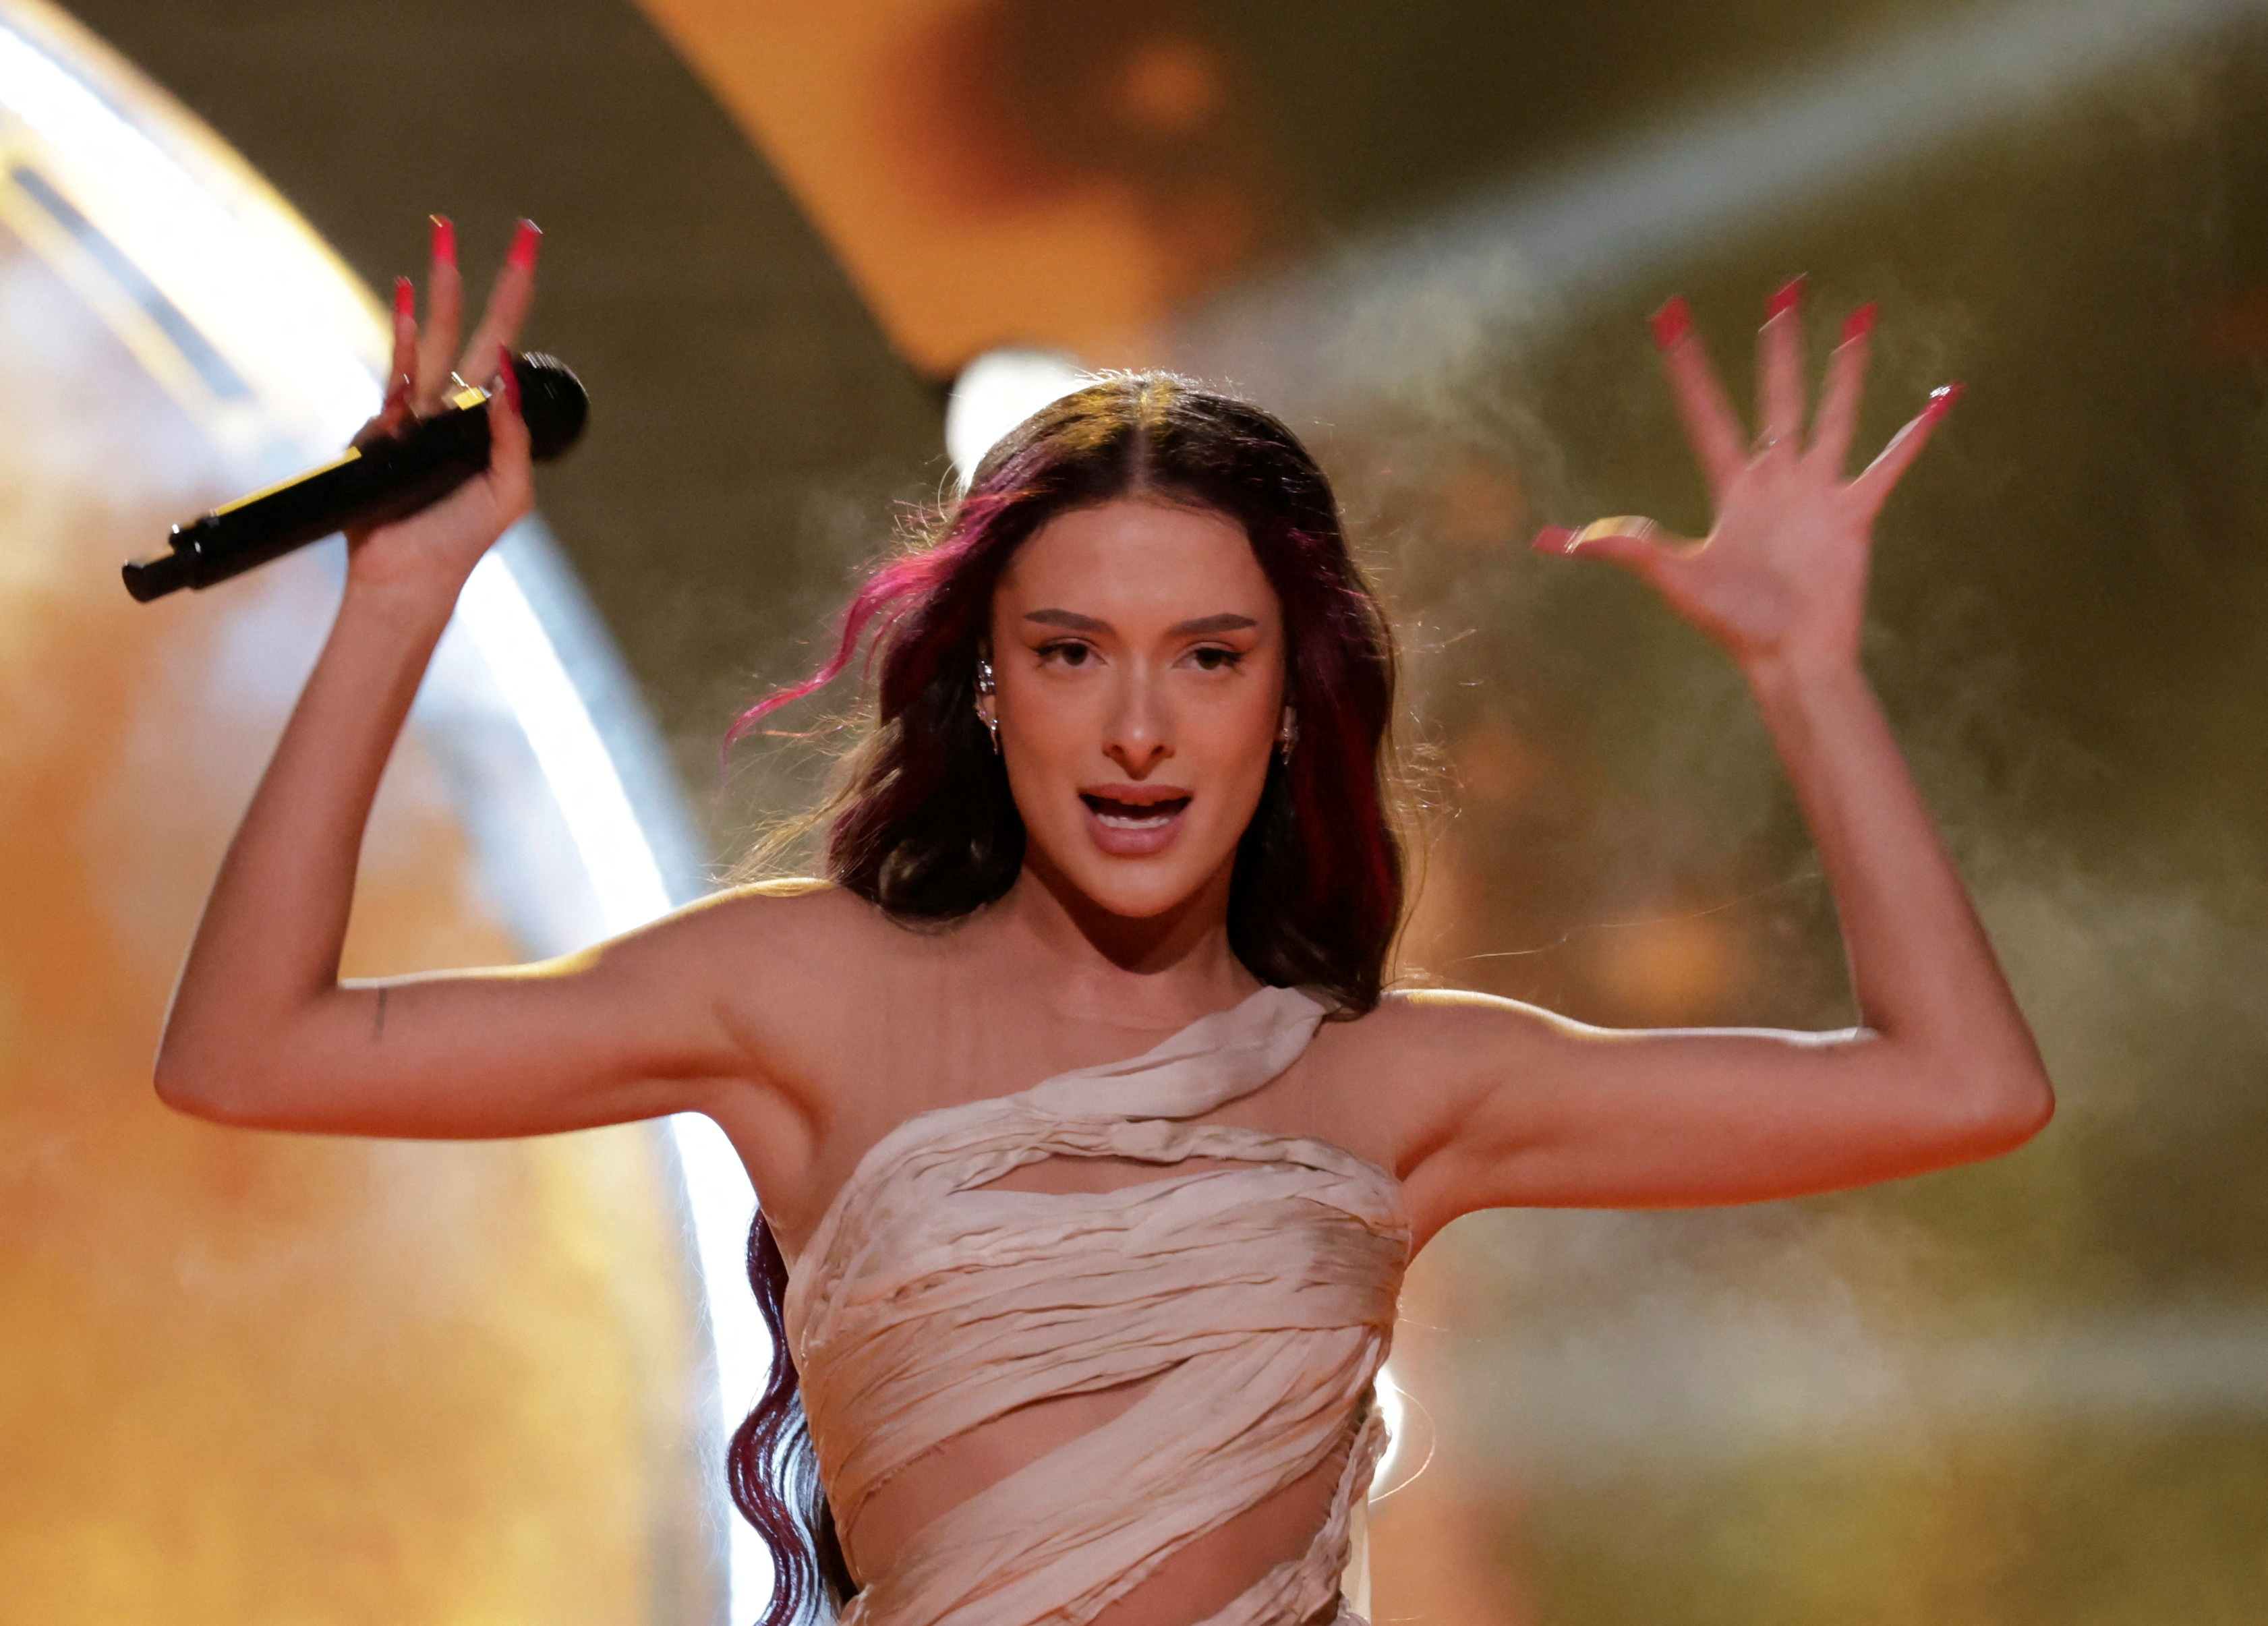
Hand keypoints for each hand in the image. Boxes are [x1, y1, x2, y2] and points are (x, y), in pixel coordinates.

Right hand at [343, 216, 541, 602]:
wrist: (409, 576)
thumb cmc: (461, 541)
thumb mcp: (508, 492)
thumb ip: (513, 438)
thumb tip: (509, 373)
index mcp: (485, 420)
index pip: (504, 348)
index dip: (515, 300)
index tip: (528, 247)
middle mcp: (450, 407)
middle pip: (466, 329)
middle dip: (477, 278)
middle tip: (499, 229)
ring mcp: (413, 412)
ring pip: (429, 339)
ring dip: (437, 288)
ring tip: (444, 238)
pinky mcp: (382, 427)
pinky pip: (396, 375)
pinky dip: (402, 339)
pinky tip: (406, 295)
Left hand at [1533, 279, 1958, 673]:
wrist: (1790, 658)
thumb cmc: (1734, 624)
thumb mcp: (1676, 579)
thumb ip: (1626, 548)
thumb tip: (1556, 541)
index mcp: (1732, 487)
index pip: (1706, 411)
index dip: (1688, 365)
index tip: (1670, 315)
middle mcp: (1775, 479)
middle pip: (1776, 394)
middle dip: (1779, 342)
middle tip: (1784, 286)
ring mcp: (1818, 492)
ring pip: (1834, 412)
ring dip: (1847, 366)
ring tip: (1862, 315)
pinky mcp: (1855, 513)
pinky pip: (1890, 463)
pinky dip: (1918, 431)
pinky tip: (1944, 395)